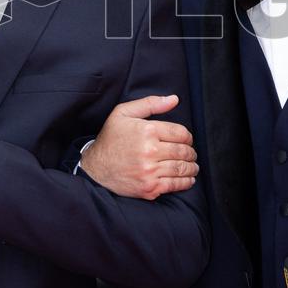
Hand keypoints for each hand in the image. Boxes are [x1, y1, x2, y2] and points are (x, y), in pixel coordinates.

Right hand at [79, 95, 196, 199]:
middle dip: (191, 152)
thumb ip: (150, 103)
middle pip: (183, 151)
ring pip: (182, 168)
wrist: (95, 168)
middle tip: (191, 153)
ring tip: (192, 165)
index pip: (180, 133)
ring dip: (192, 167)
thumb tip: (174, 99)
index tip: (186, 139)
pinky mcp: (149, 188)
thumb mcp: (124, 113)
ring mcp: (150, 171)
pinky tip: (188, 178)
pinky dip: (186, 182)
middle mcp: (150, 151)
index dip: (188, 136)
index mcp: (146, 131)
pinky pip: (175, 185)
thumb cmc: (111, 138)